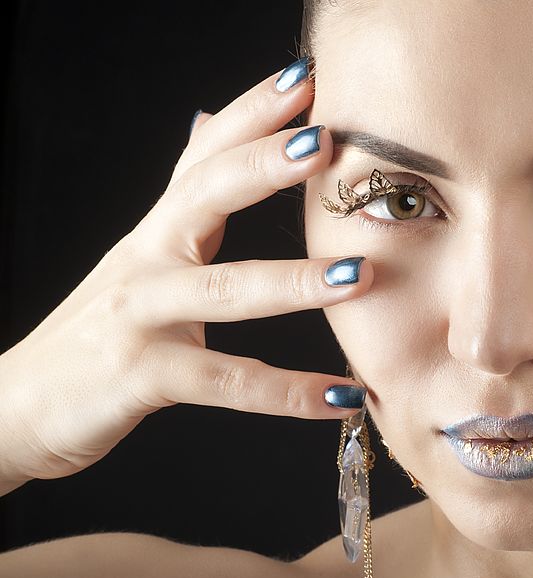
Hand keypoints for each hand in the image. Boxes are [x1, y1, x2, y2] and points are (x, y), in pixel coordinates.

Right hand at [0, 61, 370, 492]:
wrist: (21, 406)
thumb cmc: (101, 329)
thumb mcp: (142, 257)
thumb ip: (185, 201)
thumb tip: (206, 121)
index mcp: (159, 230)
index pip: (206, 155)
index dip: (251, 112)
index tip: (305, 78)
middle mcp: (147, 259)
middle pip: (204, 194)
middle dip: (263, 164)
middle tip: (325, 139)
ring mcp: (142, 315)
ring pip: (223, 290)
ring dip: (294, 281)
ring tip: (359, 275)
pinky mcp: (142, 376)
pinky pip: (228, 384)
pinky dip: (289, 393)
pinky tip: (343, 398)